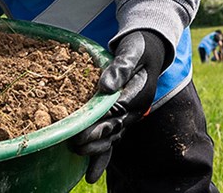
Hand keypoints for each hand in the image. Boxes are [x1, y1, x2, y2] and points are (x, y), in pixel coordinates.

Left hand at [70, 30, 169, 182]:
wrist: (148, 50)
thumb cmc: (138, 48)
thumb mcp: (132, 51)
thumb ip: (120, 67)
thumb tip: (106, 86)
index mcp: (139, 94)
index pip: (116, 109)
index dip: (98, 119)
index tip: (80, 127)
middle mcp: (136, 110)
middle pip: (113, 127)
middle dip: (94, 137)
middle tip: (74, 143)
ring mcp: (129, 117)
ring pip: (112, 138)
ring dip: (96, 149)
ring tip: (77, 153)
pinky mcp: (121, 119)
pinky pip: (112, 140)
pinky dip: (102, 157)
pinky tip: (90, 174)